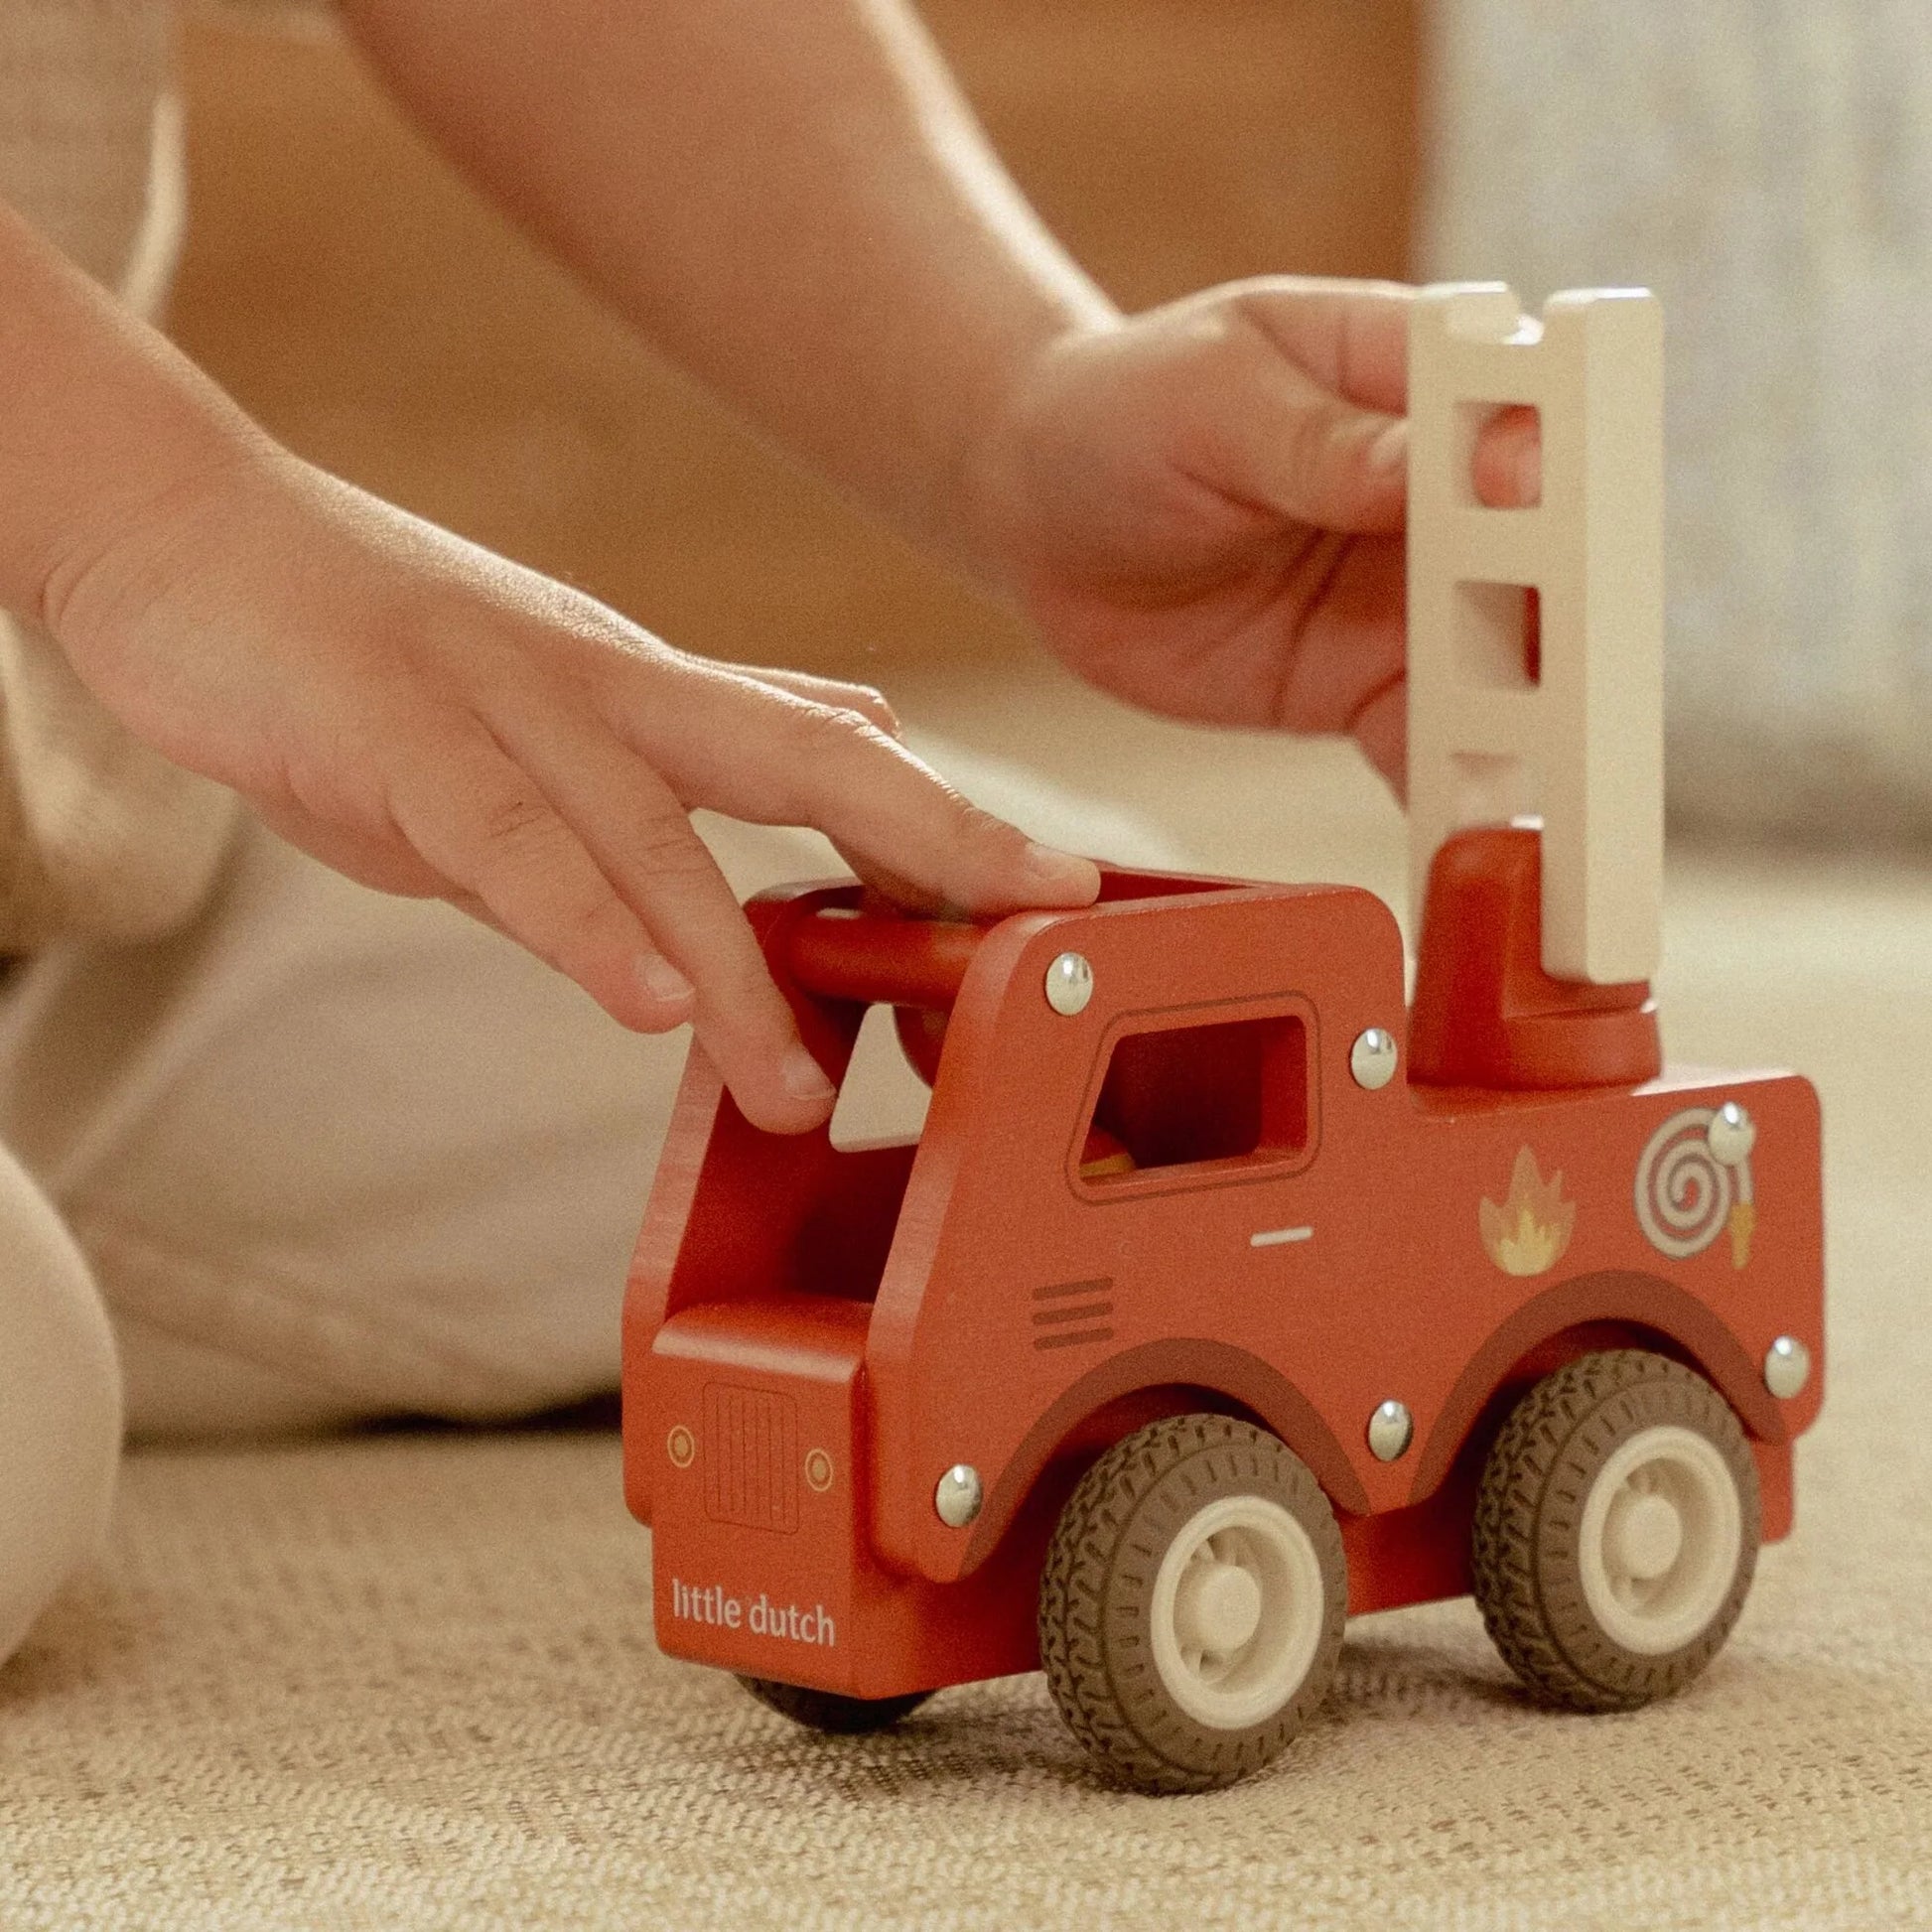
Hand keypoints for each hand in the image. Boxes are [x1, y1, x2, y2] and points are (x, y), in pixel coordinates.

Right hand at [42, 443, 1099, 1130]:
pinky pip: (507, 843)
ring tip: (799, 1086)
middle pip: (809, 760)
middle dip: (940, 835)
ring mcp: (509, 708)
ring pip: (656, 839)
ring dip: (734, 972)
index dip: (956, 819)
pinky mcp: (397, 736)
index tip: (1064, 884)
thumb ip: (706, 744)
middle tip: (1048, 914)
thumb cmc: (380, 652)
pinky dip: (580, 924)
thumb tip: (857, 732)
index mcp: (654, 697)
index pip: (836, 758)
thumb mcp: (571, 706)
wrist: (186, 536)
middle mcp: (611, 693)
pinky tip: (640, 1004)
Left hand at [966, 278, 1541, 793]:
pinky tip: (1481, 844)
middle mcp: (1443, 490)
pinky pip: (1432, 743)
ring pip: (1505, 662)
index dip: (1539, 458)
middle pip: (1546, 554)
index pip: (1521, 409)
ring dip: (1535, 722)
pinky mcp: (1366, 685)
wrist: (1038, 515)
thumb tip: (1441, 466)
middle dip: (1572, 616)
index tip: (1524, 503)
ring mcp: (1412, 596)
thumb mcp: (1211, 404)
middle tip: (1586, 684)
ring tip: (1564, 789)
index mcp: (1419, 374)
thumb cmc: (1122, 413)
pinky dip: (1459, 792)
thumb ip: (1323, 441)